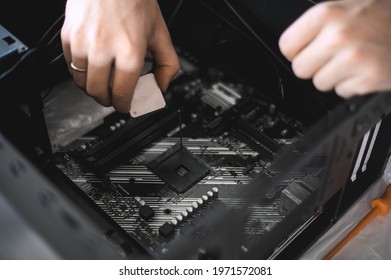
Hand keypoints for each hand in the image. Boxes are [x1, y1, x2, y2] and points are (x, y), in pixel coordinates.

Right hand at [61, 0, 179, 111]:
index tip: (126, 105)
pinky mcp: (68, 36)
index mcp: (130, 52)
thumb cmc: (135, 0)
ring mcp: (82, 43)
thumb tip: (162, 85)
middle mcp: (104, 49)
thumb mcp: (160, 33)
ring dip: (92, 89)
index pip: (123, 94)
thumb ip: (168, 64)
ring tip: (102, 84)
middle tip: (114, 97)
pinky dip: (79, 72)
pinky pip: (70, 66)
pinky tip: (91, 67)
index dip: (125, 106)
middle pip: (99, 93)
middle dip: (107, 101)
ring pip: (82, 82)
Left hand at [279, 0, 390, 97]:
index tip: (309, 48)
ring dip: (334, 76)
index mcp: (326, 14)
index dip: (298, 50)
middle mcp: (338, 36)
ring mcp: (354, 59)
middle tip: (335, 54)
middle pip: (300, 69)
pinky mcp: (368, 78)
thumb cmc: (386, 14)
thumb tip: (292, 46)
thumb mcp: (348, 5)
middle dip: (315, 65)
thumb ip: (318, 25)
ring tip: (354, 59)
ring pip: (320, 83)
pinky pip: (342, 92)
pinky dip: (353, 85)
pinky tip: (366, 68)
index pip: (287, 46)